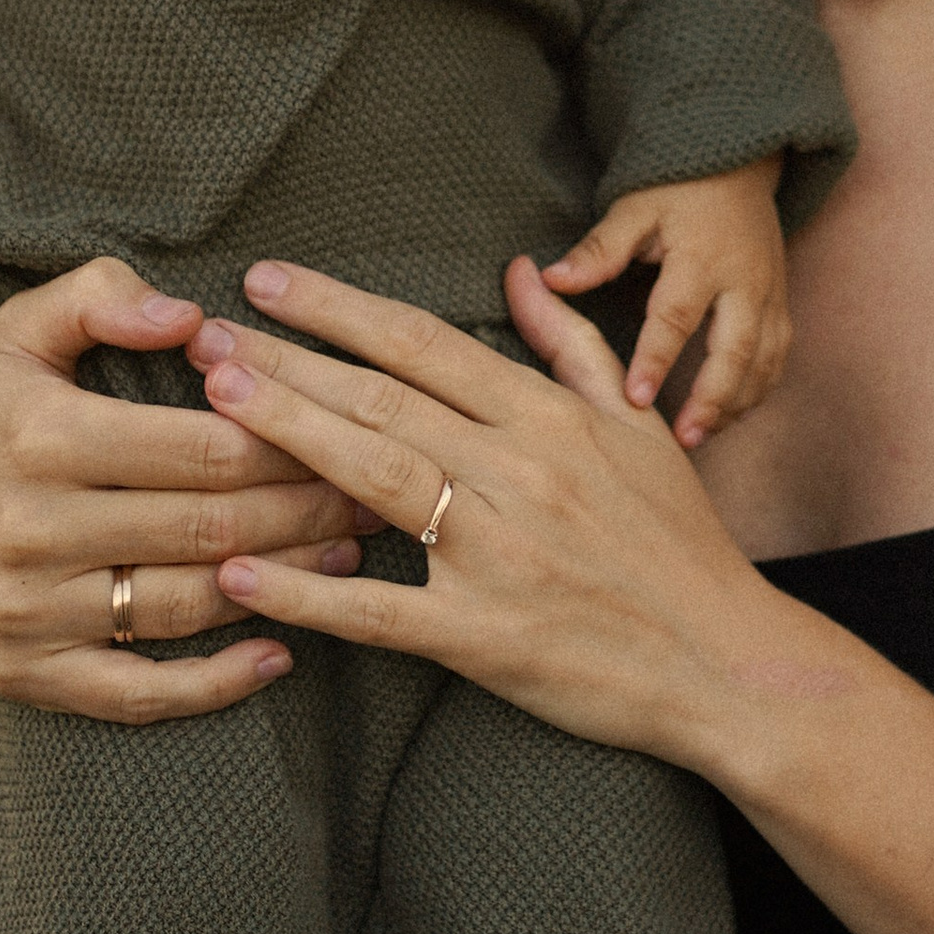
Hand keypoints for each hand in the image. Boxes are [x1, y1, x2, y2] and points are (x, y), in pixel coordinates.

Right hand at [0, 261, 378, 723]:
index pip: (200, 444)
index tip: (346, 429)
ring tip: (347, 555)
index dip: (286, 439)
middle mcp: (31, 530)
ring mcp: (28, 612)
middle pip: (208, 525)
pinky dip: (215, 684)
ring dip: (283, 585)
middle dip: (306, 509)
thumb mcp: (17, 333)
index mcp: (40, 438)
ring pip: (186, 604)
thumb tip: (192, 315)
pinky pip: (137, 692)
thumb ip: (100, 297)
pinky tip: (279, 654)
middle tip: (372, 495)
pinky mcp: (27, 673)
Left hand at [185, 252, 843, 770]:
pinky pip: (378, 609)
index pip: (423, 343)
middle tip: (202, 333)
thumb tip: (521, 270)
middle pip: (382, 397)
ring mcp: (500, 553)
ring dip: (285, 434)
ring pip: (372, 476)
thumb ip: (573, 346)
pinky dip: (306, 592)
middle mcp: (520, 471)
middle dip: (286, 359)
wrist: (731, 663)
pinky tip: (239, 574)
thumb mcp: (640, 428)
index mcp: (550, 417)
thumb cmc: (681, 545)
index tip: (269, 280)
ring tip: (212, 401)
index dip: (338, 309)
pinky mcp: (484, 635)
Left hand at [540, 154, 789, 442]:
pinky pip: (778, 356)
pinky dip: (757, 389)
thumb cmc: (678, 188)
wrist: (739, 165)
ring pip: (763, 360)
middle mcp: (744, 281)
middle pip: (735, 349)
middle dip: (711, 398)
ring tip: (702, 436)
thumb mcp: (634, 207)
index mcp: (701, 257)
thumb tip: (551, 278)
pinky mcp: (781, 303)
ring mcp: (769, 294)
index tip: (634, 398)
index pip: (677, 316)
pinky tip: (731, 414)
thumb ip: (600, 249)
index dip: (656, 358)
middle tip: (683, 439)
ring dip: (736, 402)